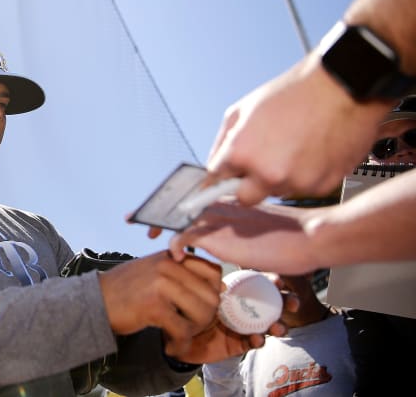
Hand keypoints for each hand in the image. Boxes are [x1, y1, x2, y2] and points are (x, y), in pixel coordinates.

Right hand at [98, 251, 222, 356]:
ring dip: (194, 332)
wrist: (94, 301)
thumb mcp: (154, 271)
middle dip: (206, 318)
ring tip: (180, 337)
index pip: (213, 271)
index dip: (214, 293)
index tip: (201, 307)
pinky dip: (181, 344)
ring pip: (201, 313)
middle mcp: (169, 265)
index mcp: (171, 256)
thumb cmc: (124, 290)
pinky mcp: (154, 306)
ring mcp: (161, 284)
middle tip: (190, 328)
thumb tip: (220, 287)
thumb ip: (182, 275)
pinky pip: (182, 330)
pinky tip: (171, 347)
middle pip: (211, 296)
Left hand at [167, 273, 299, 362]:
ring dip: (280, 324)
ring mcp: (245, 325)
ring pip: (270, 324)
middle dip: (288, 302)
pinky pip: (254, 342)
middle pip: (275, 302)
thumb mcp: (195, 286)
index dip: (275, 281)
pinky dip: (258, 340)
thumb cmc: (186, 303)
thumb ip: (202, 272)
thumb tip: (207, 259)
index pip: (262, 282)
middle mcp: (246, 306)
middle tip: (292, 303)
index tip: (279, 282)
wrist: (176, 331)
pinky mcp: (239, 343)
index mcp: (239, 289)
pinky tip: (257, 338)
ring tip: (279, 327)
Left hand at [168, 201, 324, 274]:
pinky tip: (177, 256)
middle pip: (180, 202)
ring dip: (163, 226)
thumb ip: (244, 228)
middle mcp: (223, 202)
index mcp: (233, 198)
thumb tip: (238, 240)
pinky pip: (184, 235)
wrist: (312, 237)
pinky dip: (175, 245)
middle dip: (160, 212)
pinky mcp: (219, 233)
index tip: (165, 215)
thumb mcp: (263, 227)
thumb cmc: (295, 236)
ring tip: (155, 237)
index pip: (197, 197)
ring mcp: (220, 216)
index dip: (178, 205)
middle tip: (141, 220)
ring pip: (178, 216)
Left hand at [206, 52, 391, 204]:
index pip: (216, 182)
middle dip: (245, 186)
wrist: (344, 85)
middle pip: (244, 198)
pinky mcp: (321, 186)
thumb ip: (222, 142)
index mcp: (242, 154)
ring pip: (275, 192)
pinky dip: (304, 176)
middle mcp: (267, 174)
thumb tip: (215, 165)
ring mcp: (296, 183)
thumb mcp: (242, 109)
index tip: (220, 180)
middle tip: (257, 165)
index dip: (220, 177)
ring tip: (292, 146)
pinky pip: (303, 190)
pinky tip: (311, 151)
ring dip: (277, 177)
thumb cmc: (295, 92)